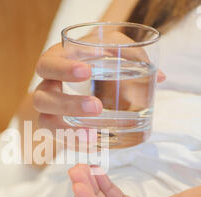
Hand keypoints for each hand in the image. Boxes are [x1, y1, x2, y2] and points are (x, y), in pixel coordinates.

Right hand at [33, 41, 165, 139]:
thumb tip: (159, 77)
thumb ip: (133, 54)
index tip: (87, 72)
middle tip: (96, 107)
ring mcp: (50, 111)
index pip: (48, 64)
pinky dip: (75, 144)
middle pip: (42, 98)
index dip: (62, 69)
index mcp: (55, 62)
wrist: (87, 74)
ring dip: (68, 130)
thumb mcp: (114, 47)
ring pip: (46, 123)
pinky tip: (94, 146)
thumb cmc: (99, 57)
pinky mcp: (58, 128)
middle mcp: (47, 87)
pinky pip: (60, 140)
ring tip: (93, 136)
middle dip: (68, 104)